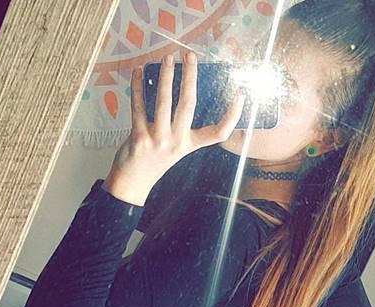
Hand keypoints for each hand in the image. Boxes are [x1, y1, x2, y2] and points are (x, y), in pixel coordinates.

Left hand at [103, 51, 244, 205]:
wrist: (133, 182)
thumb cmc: (155, 160)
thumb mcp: (175, 146)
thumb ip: (178, 124)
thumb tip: (177, 87)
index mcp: (190, 144)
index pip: (218, 133)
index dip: (232, 116)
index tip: (240, 96)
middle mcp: (177, 142)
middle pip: (188, 105)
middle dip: (190, 77)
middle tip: (190, 55)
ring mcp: (158, 140)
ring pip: (163, 102)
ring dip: (165, 76)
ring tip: (167, 58)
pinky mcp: (139, 138)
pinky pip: (138, 107)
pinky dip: (137, 87)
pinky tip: (138, 71)